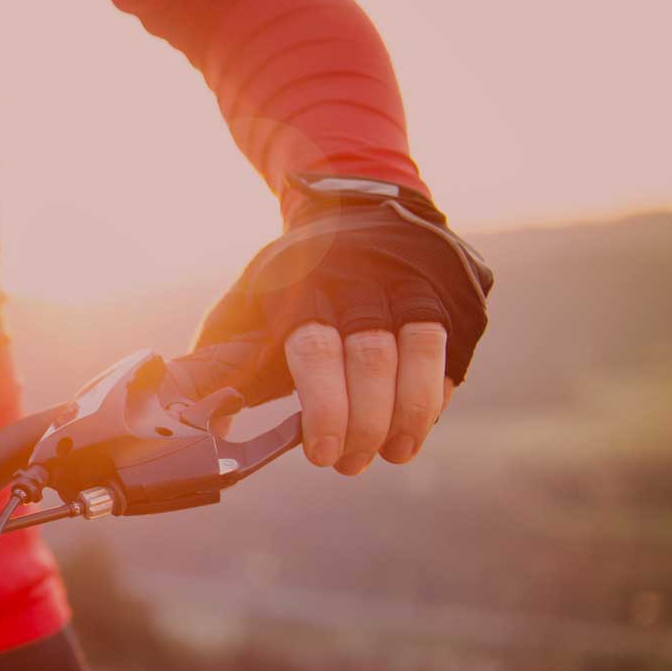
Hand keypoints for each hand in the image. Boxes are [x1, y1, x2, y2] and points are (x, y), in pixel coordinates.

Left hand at [188, 175, 492, 472]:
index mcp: (305, 279)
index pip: (317, 348)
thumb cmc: (293, 276)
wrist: (360, 206)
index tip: (321, 455)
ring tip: (394, 452)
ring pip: (426, 352)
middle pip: (373, 356)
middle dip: (365, 424)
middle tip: (350, 464)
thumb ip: (226, 364)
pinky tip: (415, 421)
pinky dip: (436, 394)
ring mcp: (419, 276)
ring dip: (412, 416)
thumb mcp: (248, 303)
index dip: (325, 409)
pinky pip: (454, 352)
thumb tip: (214, 430)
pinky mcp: (457, 290)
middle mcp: (365, 273)